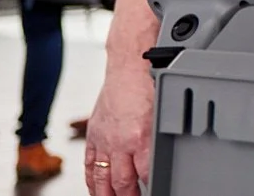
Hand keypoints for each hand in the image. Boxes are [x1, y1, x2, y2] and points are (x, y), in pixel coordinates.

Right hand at [84, 70, 153, 195]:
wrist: (128, 69)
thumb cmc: (148, 86)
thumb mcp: (163, 114)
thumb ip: (159, 138)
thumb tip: (165, 154)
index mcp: (141, 137)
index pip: (146, 173)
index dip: (149, 187)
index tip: (152, 191)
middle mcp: (120, 142)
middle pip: (122, 182)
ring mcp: (104, 141)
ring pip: (102, 178)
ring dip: (107, 195)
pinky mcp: (93, 136)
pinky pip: (89, 165)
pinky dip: (91, 180)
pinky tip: (94, 189)